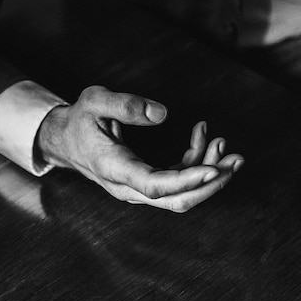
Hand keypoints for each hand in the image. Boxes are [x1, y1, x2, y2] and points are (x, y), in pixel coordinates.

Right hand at [38, 86, 243, 212]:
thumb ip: (124, 105)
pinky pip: (176, 180)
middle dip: (210, 183)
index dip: (187, 181)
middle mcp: (127, 187)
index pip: (155, 185)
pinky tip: (202, 137)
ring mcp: (137, 189)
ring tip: (224, 144)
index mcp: (114, 168)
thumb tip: (162, 114)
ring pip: (180, 194)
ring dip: (207, 173)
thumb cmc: (79, 120)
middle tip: (236, 160)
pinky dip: (194, 163)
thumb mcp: (94, 101)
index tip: (215, 169)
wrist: (64, 141)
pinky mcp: (145, 182)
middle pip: (176, 200)